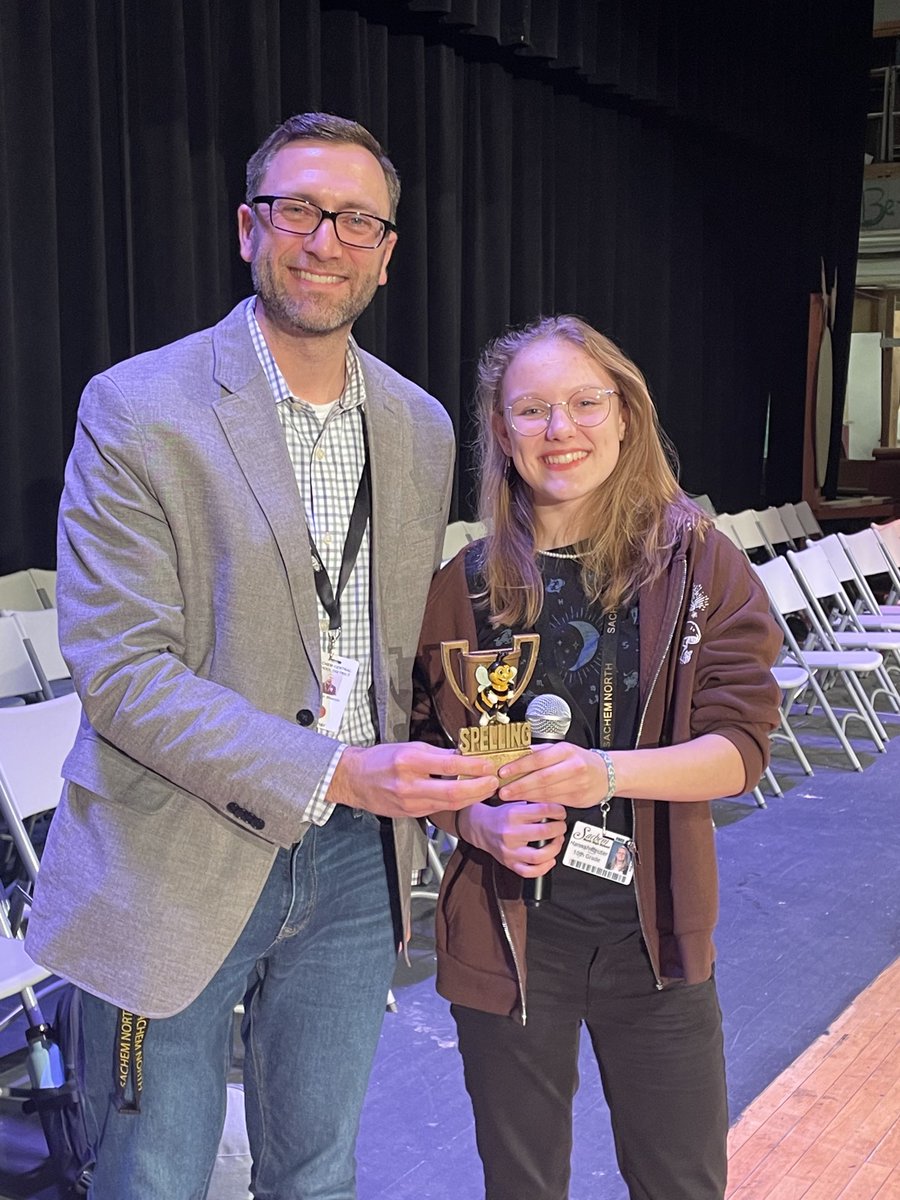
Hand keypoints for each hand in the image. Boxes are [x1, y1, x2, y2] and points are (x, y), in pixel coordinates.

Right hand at [327, 742, 498, 819]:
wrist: (354, 780)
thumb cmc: (380, 760)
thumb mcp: (409, 747)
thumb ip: (437, 753)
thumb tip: (463, 754)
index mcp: (409, 762)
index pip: (449, 764)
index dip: (473, 766)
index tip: (487, 764)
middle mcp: (409, 784)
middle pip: (453, 791)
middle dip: (479, 788)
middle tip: (493, 781)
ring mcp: (410, 803)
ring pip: (449, 804)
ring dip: (472, 797)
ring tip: (486, 789)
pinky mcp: (411, 813)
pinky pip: (439, 809)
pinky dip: (457, 803)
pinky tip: (467, 796)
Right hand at [459, 801, 566, 875]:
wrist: (481, 828)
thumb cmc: (501, 816)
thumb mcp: (515, 803)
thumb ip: (534, 805)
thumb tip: (556, 808)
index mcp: (513, 814)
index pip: (542, 810)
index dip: (558, 811)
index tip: (561, 813)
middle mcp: (511, 833)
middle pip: (543, 832)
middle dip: (559, 829)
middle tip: (561, 827)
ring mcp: (510, 851)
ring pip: (539, 856)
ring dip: (554, 849)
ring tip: (557, 842)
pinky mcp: (510, 863)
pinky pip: (529, 872)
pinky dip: (544, 868)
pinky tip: (549, 860)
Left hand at [496, 742, 610, 807]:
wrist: (608, 773)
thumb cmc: (581, 760)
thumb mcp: (562, 749)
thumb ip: (541, 752)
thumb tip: (517, 753)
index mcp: (566, 751)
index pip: (538, 759)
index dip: (519, 766)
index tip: (504, 771)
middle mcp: (573, 767)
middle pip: (541, 778)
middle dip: (519, 785)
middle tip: (503, 790)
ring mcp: (576, 784)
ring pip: (546, 792)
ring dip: (525, 795)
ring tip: (510, 795)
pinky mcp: (577, 798)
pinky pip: (553, 800)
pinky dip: (537, 800)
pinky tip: (527, 799)